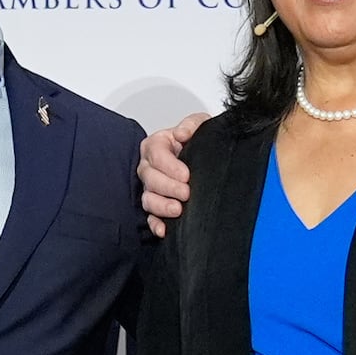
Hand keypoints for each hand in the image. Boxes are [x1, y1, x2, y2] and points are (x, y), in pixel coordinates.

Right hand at [137, 112, 203, 235]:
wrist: (207, 158)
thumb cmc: (199, 141)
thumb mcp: (200, 124)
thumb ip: (191, 124)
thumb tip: (181, 133)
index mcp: (157, 145)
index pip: (156, 154)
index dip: (169, 166)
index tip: (186, 174)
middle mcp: (150, 167)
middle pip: (150, 178)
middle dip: (168, 187)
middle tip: (186, 193)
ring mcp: (152, 187)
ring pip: (148, 198)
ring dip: (161, 206)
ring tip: (178, 210)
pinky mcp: (157, 205)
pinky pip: (151, 217)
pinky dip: (156, 224)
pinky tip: (164, 230)